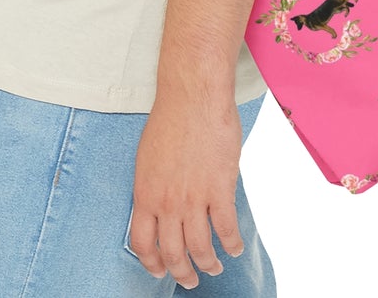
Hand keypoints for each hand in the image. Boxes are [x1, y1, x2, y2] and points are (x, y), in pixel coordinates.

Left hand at [129, 93, 244, 289]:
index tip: (160, 270)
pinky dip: (232, 244)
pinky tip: (234, 248)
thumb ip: (153, 187)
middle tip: (190, 279)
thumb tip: (160, 209)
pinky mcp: (219, 190)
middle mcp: (167, 202)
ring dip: (208, 264)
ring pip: (201, 249)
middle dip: (183, 273)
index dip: (152, 263)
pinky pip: (226, 230)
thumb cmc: (170, 119)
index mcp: (145, 193)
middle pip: (173, 253)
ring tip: (214, 267)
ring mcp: (194, 199)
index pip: (143, 244)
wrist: (193, 97)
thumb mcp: (148, 158)